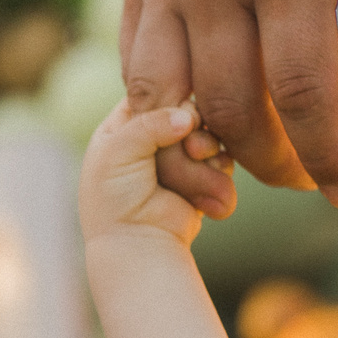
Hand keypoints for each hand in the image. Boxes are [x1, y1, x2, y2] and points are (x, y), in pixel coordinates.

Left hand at [79, 99, 225, 248]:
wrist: (138, 246)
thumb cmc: (116, 200)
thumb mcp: (119, 150)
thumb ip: (152, 121)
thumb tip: (190, 113)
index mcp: (121, 127)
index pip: (153, 91)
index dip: (169, 98)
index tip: (177, 113)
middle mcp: (150, 140)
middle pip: (186, 111)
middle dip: (193, 127)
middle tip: (193, 146)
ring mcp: (177, 160)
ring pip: (208, 134)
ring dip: (207, 148)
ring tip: (200, 160)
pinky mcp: (200, 179)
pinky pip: (221, 159)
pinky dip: (218, 168)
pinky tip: (210, 179)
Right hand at [119, 0, 337, 208]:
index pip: (300, 91)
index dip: (325, 154)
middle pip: (231, 109)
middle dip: (272, 163)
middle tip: (304, 177)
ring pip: (167, 100)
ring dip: (209, 148)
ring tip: (250, 159)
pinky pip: (137, 66)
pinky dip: (168, 108)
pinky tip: (207, 116)